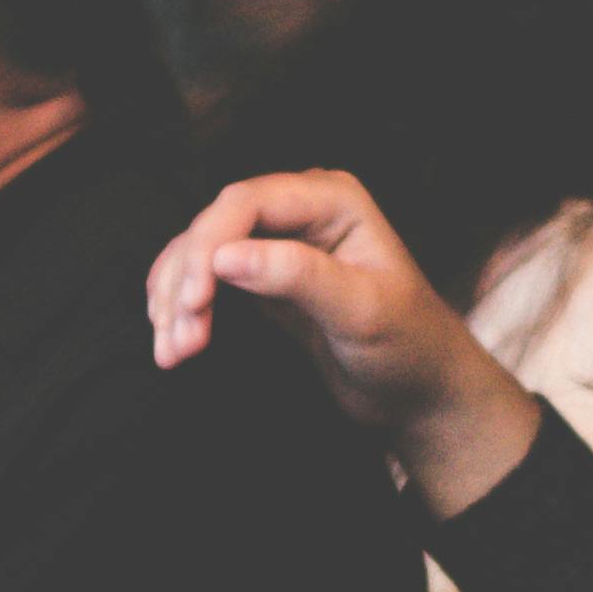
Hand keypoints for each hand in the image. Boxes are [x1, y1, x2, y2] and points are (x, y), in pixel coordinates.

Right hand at [142, 170, 539, 512]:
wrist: (420, 391)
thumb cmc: (409, 346)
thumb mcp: (360, 311)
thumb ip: (298, 276)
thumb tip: (227, 257)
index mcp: (331, 199)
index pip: (245, 202)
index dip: (208, 246)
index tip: (193, 302)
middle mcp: (299, 210)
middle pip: (214, 226)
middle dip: (186, 281)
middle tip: (177, 341)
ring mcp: (277, 241)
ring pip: (201, 254)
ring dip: (176, 300)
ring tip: (172, 352)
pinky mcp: (262, 277)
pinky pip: (206, 279)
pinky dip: (184, 308)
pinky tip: (174, 341)